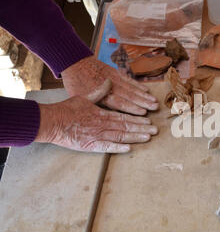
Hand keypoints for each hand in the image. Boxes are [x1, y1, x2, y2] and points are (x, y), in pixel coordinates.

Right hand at [35, 80, 157, 152]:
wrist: (52, 121)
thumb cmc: (67, 109)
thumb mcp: (84, 97)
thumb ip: (99, 92)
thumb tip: (109, 82)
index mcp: (103, 114)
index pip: (124, 116)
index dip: (138, 119)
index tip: (149, 120)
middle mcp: (103, 124)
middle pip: (127, 126)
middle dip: (142, 128)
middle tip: (156, 130)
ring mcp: (98, 135)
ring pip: (121, 135)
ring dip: (135, 137)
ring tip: (148, 137)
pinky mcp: (91, 145)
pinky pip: (107, 147)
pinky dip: (118, 148)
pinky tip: (129, 149)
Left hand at [62, 55, 158, 114]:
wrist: (74, 61)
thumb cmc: (76, 83)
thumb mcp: (80, 98)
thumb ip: (95, 106)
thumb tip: (108, 116)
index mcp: (101, 95)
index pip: (120, 103)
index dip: (132, 108)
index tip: (143, 113)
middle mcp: (111, 87)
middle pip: (130, 96)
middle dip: (144, 103)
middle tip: (155, 108)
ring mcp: (114, 79)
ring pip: (132, 88)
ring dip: (144, 96)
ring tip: (155, 101)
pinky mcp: (116, 72)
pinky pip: (129, 80)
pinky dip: (138, 85)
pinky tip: (146, 90)